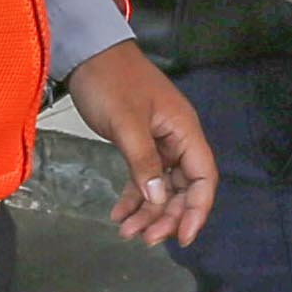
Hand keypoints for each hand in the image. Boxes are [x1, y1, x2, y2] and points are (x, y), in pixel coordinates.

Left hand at [65, 42, 213, 246]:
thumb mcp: (127, 123)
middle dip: (168, 215)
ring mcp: (158, 142)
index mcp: (185, 130)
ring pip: (162, 186)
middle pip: (184, 187)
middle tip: (145, 238)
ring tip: (127, 232)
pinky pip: (143, 177)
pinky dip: (134, 197)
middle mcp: (177, 139)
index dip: (197, 209)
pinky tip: (120, 214)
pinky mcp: (139, 143)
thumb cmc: (112, 83)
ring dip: (149, 211)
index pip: (203, 177)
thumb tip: (160, 199)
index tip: (183, 237)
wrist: (87, 54)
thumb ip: (144, 162)